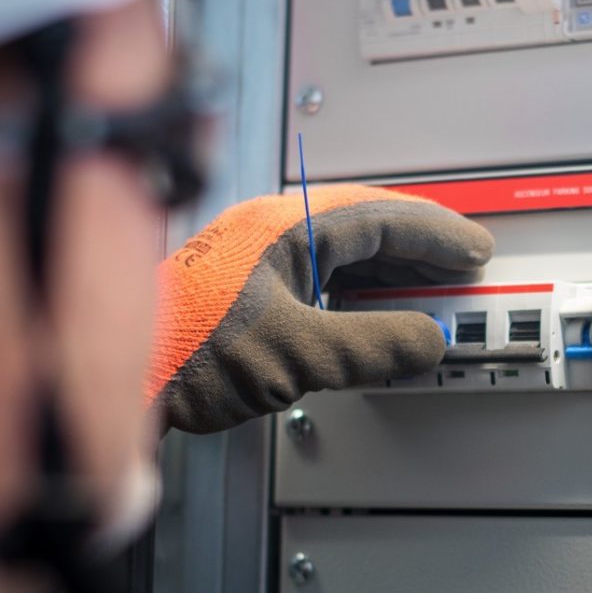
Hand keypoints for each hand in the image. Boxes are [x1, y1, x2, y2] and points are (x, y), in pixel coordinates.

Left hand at [149, 186, 492, 433]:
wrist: (117, 375)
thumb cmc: (181, 351)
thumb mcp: (295, 353)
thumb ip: (370, 346)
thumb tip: (425, 340)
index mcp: (285, 226)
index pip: (383, 218)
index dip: (437, 235)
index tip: (474, 249)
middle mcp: (269, 232)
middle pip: (365, 228)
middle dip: (419, 251)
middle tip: (462, 269)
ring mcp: (254, 258)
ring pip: (342, 253)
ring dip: (389, 274)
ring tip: (429, 293)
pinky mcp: (242, 288)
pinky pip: (319, 277)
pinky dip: (358, 293)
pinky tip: (370, 315)